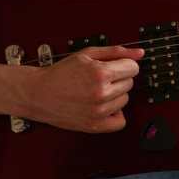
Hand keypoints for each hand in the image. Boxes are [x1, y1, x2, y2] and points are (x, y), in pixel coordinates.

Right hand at [23, 46, 143, 132]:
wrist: (38, 94)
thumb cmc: (62, 72)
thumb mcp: (88, 54)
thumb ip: (116, 52)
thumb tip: (140, 53)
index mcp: (100, 74)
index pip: (133, 68)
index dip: (123, 64)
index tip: (113, 66)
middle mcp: (101, 94)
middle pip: (130, 83)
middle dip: (118, 78)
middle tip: (99, 78)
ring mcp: (99, 112)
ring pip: (126, 100)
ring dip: (116, 94)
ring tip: (98, 91)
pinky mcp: (94, 126)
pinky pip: (120, 122)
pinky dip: (115, 114)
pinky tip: (104, 106)